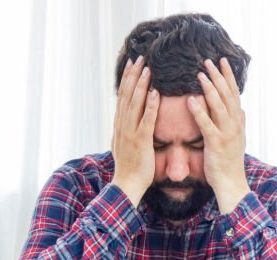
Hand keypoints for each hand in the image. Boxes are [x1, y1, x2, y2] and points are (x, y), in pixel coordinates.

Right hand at [111, 56, 159, 206]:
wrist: (126, 184)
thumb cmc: (129, 167)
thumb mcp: (123, 145)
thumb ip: (125, 130)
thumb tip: (125, 120)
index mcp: (119, 125)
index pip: (122, 97)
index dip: (127, 79)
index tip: (132, 64)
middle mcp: (122, 125)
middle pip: (127, 95)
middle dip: (133, 75)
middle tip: (140, 58)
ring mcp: (130, 133)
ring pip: (135, 103)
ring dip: (141, 84)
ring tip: (148, 68)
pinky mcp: (141, 141)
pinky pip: (146, 120)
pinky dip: (151, 105)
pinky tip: (156, 93)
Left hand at [188, 58, 249, 213]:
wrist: (231, 184)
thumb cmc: (230, 164)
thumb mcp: (238, 141)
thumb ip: (239, 124)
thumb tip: (242, 110)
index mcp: (238, 122)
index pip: (233, 94)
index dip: (228, 77)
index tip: (221, 61)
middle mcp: (234, 125)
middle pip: (227, 95)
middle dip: (218, 76)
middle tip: (208, 60)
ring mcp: (227, 134)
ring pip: (219, 106)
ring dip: (210, 88)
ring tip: (200, 74)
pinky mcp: (216, 144)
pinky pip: (207, 125)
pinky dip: (199, 111)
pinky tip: (191, 100)